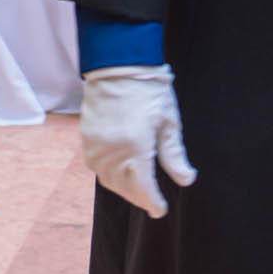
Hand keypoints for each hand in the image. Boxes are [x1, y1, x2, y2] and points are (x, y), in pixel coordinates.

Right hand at [81, 63, 195, 217]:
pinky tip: (118, 173)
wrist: (118, 63)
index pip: (143, 187)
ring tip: (137, 190)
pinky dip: (108, 175)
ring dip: (123, 189)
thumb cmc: (149, 89)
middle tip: (151, 202)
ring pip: (107, 179)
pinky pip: (95, 165)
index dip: (152, 202)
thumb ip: (174, 154)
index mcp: (135, 147)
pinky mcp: (87, 136)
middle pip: (124, 187)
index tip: (161, 210)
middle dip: (139, 197)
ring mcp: (96, 143)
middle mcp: (112, 150)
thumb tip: (186, 180)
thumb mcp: (169, 121)